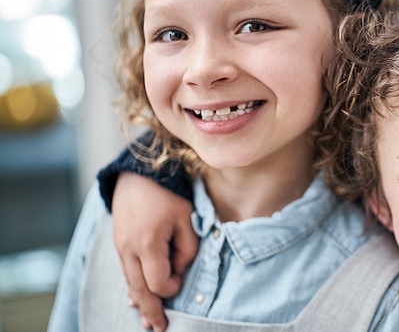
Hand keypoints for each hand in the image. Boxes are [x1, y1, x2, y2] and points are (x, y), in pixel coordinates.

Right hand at [112, 172, 197, 331]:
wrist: (137, 173)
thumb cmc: (168, 193)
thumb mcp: (187, 217)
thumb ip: (187, 248)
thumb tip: (179, 272)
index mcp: (148, 242)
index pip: (158, 281)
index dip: (172, 287)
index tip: (180, 282)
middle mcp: (129, 248)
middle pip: (138, 288)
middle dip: (150, 309)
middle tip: (158, 328)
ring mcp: (120, 246)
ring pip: (129, 281)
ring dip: (139, 301)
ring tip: (147, 320)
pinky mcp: (118, 243)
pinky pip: (125, 270)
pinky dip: (132, 285)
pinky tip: (134, 299)